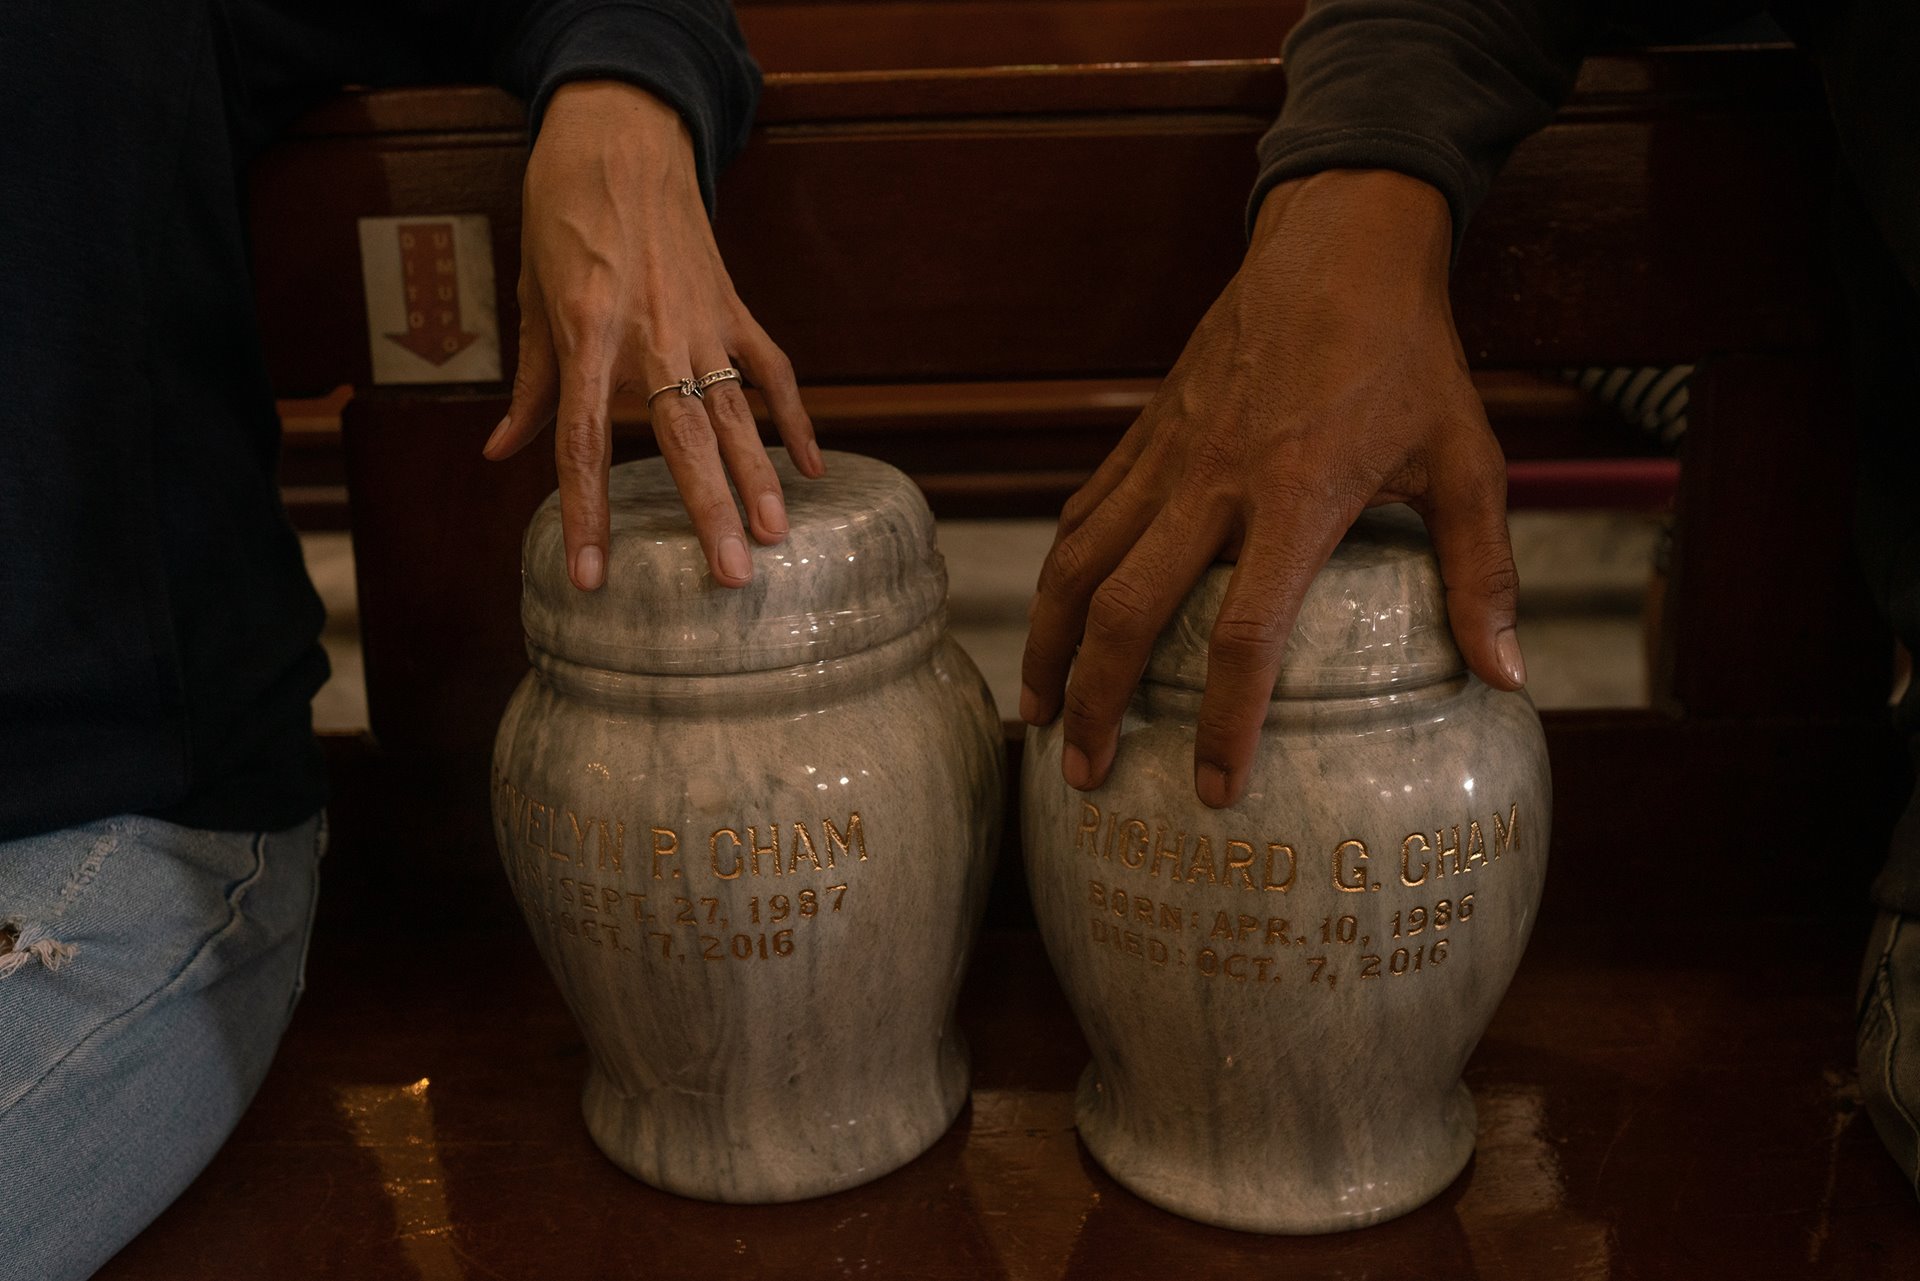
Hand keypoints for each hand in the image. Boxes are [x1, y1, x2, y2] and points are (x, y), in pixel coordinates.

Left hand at [484, 81, 820, 590]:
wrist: (620, 138)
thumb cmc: (564, 216)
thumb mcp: (531, 298)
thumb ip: (529, 385)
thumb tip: (503, 454)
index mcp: (588, 336)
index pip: (585, 444)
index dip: (587, 514)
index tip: (591, 576)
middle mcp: (651, 335)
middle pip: (684, 440)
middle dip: (708, 510)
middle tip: (729, 575)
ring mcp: (702, 322)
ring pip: (737, 413)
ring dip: (759, 478)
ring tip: (775, 536)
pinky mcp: (735, 307)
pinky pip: (773, 371)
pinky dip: (795, 418)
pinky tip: (813, 468)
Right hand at [1019, 169, 1523, 807]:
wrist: (1339, 240)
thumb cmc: (1410, 355)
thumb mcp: (1467, 459)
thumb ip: (1481, 570)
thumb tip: (1507, 677)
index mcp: (1296, 497)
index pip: (1246, 635)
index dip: (1227, 722)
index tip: (1214, 790)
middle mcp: (1214, 481)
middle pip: (1127, 611)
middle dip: (1097, 701)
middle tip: (1084, 773)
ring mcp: (1168, 453)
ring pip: (1079, 563)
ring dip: (1049, 645)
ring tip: (1037, 714)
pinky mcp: (1145, 431)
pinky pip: (1085, 513)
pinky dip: (1061, 574)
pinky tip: (1056, 618)